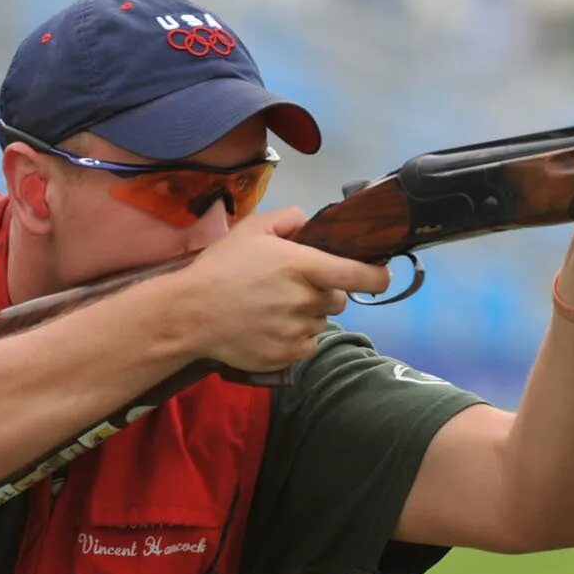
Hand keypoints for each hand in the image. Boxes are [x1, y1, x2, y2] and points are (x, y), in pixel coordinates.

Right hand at [172, 207, 391, 372]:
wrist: (190, 314)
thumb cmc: (220, 268)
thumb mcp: (250, 230)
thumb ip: (287, 219)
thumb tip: (309, 221)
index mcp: (302, 266)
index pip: (358, 275)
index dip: (378, 276)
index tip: (382, 275)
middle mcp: (305, 300)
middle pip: (339, 299)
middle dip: (325, 292)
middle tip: (296, 287)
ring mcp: (298, 330)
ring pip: (322, 322)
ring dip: (309, 315)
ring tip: (276, 308)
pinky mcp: (288, 354)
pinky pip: (308, 345)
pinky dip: (297, 337)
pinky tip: (272, 326)